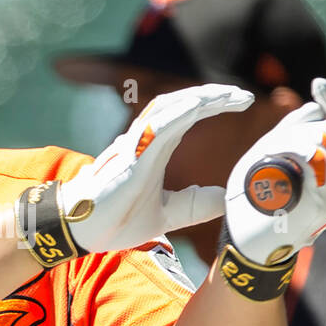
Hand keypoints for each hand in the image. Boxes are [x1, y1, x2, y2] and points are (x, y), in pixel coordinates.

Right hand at [14, 85, 253, 267]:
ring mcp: (137, 145)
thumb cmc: (115, 219)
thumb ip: (193, 204)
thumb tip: (224, 197)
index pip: (188, 116)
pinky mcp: (131, 157)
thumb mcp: (166, 214)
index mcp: (155, 149)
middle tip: (244, 95)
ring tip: (228, 95)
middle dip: (214, 96)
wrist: (81, 230)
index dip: (213, 105)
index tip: (241, 102)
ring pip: (170, 108)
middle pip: (182, 104)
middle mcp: (146, 140)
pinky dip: (180, 113)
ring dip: (200, 98)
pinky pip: (157, 127)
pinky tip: (200, 106)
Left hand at [223, 77, 325, 264]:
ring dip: (290, 146)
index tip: (318, 84)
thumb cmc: (256, 199)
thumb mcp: (269, 156)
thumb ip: (293, 130)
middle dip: (298, 132)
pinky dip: (292, 157)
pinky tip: (277, 174)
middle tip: (272, 152)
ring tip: (271, 169)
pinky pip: (317, 162)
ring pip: (325, 144)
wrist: (248, 240)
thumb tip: (315, 107)